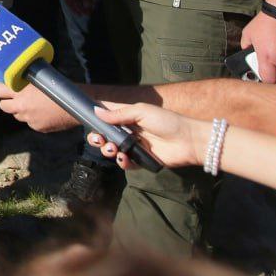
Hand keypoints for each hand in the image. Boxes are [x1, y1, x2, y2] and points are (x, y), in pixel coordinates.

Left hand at [0, 82, 78, 131]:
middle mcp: (21, 106)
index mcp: (21, 91)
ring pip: (17, 115)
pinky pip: (30, 122)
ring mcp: (28, 118)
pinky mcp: (37, 127)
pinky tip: (44, 113)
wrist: (75, 105)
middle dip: (7, 102)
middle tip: (13, 98)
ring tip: (33, 105)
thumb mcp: (40, 81)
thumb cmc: (59, 88)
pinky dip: (33, 118)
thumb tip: (18, 82)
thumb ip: (26, 84)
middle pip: (4, 106)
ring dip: (21, 110)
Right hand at [87, 102, 204, 169]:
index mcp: (127, 116)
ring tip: (112, 150)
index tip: (85, 119)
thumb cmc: (167, 121)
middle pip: (105, 135)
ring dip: (107, 150)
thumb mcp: (142, 112)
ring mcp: (134, 146)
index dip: (95, 117)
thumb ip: (119, 114)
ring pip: (112, 150)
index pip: (106, 115)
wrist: (189, 141)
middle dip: (97, 138)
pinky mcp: (141, 161)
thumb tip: (95, 112)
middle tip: (98, 140)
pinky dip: (122, 162)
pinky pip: (125, 163)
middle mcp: (128, 131)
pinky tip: (125, 158)